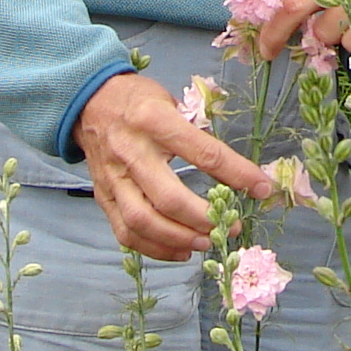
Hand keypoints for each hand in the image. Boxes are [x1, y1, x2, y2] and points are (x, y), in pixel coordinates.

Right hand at [73, 71, 276, 260]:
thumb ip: (196, 132)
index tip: (261, 188)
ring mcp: (113, 178)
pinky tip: (180, 249)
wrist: (88, 102)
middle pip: (168, 198)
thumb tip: (236, 167)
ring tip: (207, 243)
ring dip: (179, 239)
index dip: (237, 173)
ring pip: (143, 222)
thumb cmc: (138, 101)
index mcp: (155, 120)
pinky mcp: (102, 196)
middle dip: (203, 219)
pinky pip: (126, 233)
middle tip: (230, 227)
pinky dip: (155, 248)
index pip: (203, 152)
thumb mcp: (170, 101)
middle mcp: (131, 151)